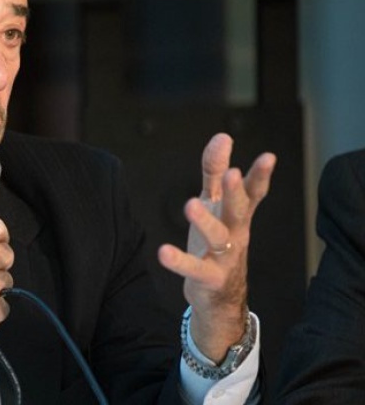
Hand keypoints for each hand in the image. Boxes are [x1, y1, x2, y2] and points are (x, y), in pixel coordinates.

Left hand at [157, 133, 275, 361]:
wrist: (220, 295)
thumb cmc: (218, 241)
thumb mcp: (215, 204)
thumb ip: (214, 171)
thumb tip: (223, 136)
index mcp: (237, 215)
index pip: (253, 194)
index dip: (260, 176)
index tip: (268, 157)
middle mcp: (235, 234)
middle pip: (238, 211)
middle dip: (236, 193)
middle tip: (232, 174)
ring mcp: (224, 257)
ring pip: (217, 237)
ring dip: (205, 221)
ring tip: (190, 204)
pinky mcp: (208, 277)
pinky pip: (194, 269)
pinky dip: (179, 261)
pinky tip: (164, 252)